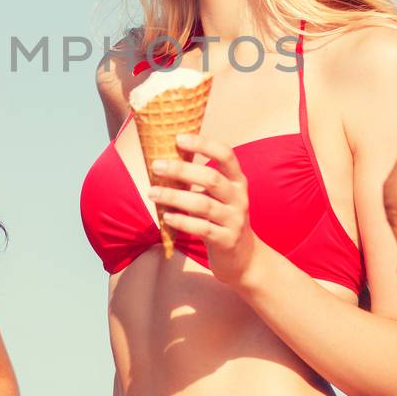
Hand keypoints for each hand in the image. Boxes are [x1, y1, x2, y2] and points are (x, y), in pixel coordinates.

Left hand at [148, 133, 257, 285]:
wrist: (243, 258)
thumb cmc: (221, 219)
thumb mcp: (217, 196)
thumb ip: (200, 180)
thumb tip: (165, 159)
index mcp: (237, 181)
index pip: (226, 154)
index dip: (203, 144)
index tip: (178, 137)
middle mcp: (239, 198)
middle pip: (212, 178)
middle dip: (183, 170)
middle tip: (157, 165)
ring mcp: (235, 220)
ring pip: (203, 205)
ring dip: (175, 196)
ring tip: (153, 192)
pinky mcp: (227, 240)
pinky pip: (203, 228)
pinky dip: (183, 221)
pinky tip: (166, 216)